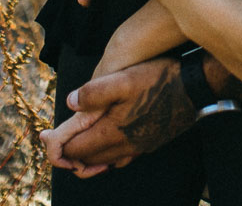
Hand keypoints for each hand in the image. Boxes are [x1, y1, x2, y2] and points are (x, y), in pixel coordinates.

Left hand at [43, 56, 191, 173]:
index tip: (44, 137)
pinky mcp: (149, 143)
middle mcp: (124, 147)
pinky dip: (107, 156)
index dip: (57, 146)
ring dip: (87, 156)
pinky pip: (121, 158)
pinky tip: (107, 142)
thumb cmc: (159, 80)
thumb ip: (93, 92)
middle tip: (56, 140)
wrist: (196, 87)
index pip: (75, 151)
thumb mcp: (123, 79)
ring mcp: (139, 148)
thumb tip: (70, 102)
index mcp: (113, 133)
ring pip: (104, 162)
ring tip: (77, 143)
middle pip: (87, 161)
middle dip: (69, 153)